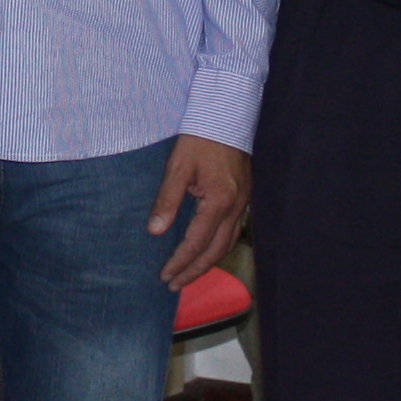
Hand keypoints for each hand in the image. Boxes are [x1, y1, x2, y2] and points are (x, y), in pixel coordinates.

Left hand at [148, 136, 250, 288]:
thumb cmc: (200, 138)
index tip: (165, 276)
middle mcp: (236, 207)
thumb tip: (155, 231)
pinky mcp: (244, 197)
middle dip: (194, 270)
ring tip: (189, 274)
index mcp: (219, 201)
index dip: (180, 262)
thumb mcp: (178, 167)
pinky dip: (219, 247)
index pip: (197, 242)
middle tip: (174, 284)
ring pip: (228, 243)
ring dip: (208, 262)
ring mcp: (244, 203)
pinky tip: (206, 250)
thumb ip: (167, 200)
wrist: (226, 116)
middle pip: (216, 251)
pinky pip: (233, 231)